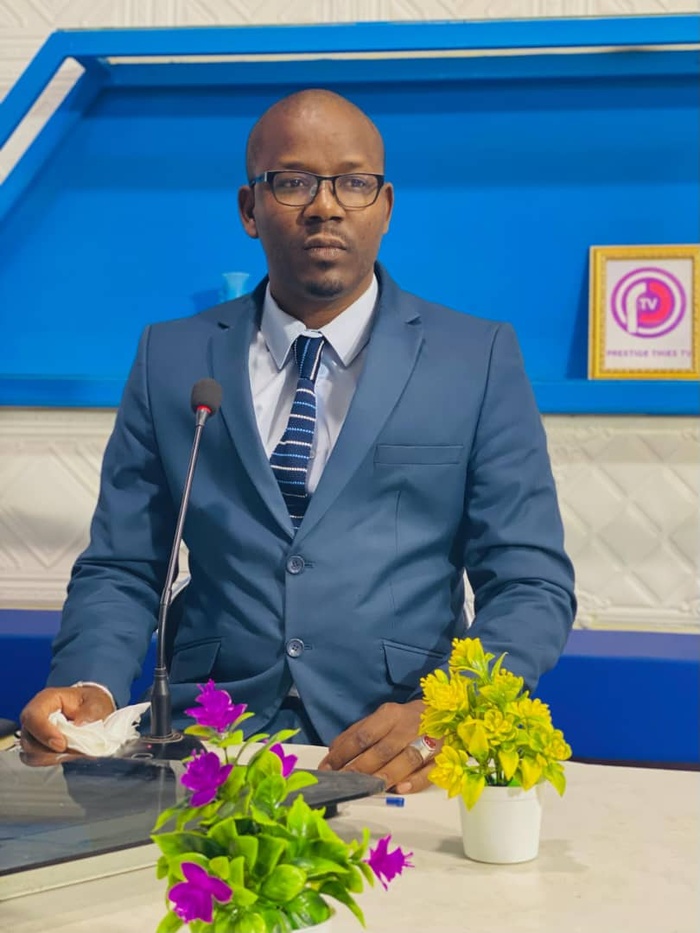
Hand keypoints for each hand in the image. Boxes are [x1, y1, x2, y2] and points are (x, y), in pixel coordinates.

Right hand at [20, 685, 114, 753]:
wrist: (94, 712)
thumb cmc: (92, 703)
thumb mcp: (97, 702)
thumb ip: (90, 713)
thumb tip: (80, 725)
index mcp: (47, 699)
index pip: (33, 716)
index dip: (44, 732)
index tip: (62, 745)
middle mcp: (36, 716)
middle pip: (28, 739)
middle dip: (51, 750)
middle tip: (74, 749)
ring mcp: (34, 732)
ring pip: (31, 753)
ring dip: (53, 756)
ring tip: (74, 750)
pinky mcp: (37, 746)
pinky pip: (36, 760)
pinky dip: (52, 761)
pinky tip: (68, 754)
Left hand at [318, 699, 439, 793]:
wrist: (443, 713)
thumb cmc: (405, 719)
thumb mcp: (382, 717)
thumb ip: (359, 732)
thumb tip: (334, 749)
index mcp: (390, 715)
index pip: (363, 735)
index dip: (343, 753)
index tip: (328, 768)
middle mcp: (407, 727)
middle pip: (382, 750)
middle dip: (360, 769)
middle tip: (343, 783)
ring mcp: (427, 741)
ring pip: (405, 760)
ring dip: (385, 776)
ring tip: (367, 789)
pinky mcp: (442, 756)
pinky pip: (429, 771)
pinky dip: (414, 781)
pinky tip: (400, 790)